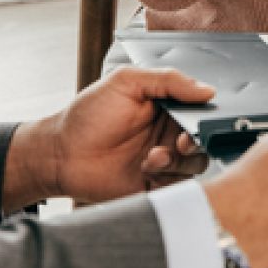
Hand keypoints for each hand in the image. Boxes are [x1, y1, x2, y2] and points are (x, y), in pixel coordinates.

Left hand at [2, 67, 214, 209]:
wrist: (61, 155)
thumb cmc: (88, 115)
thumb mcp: (126, 82)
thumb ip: (168, 80)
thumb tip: (206, 90)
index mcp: (165, 105)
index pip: (198, 109)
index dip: (203, 117)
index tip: (198, 121)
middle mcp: (167, 132)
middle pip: (202, 139)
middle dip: (195, 142)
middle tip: (179, 143)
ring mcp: (163, 159)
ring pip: (195, 164)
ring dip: (178, 162)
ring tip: (152, 158)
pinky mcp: (156, 184)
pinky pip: (180, 186)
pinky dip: (169, 179)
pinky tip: (146, 170)